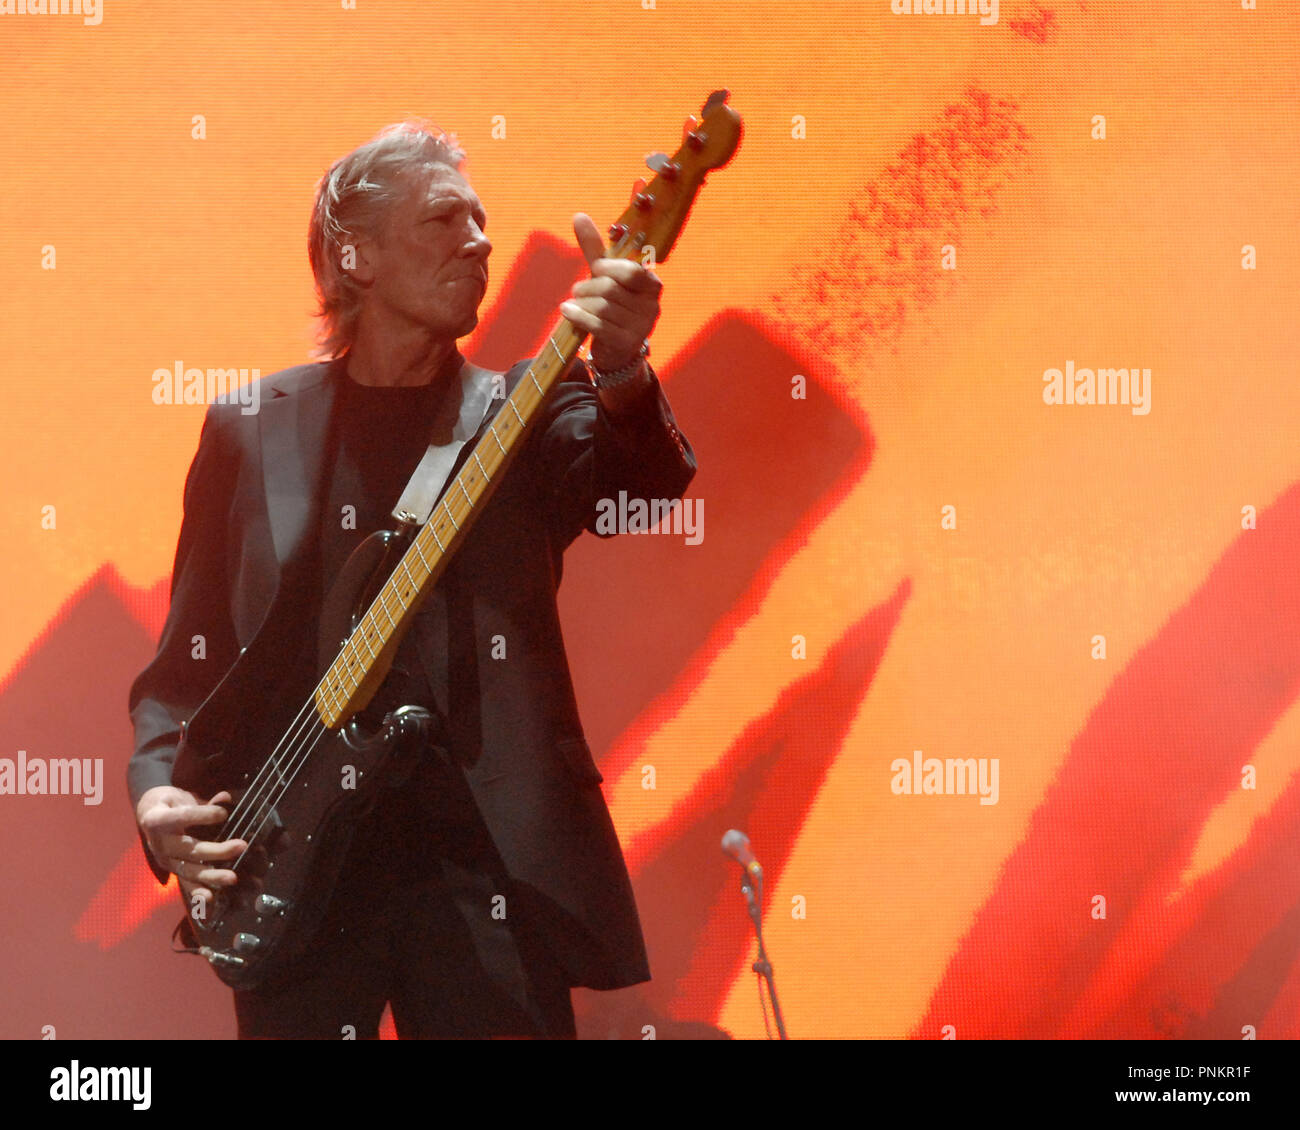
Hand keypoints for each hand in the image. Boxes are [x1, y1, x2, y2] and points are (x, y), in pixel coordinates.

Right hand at [136, 786, 245, 913]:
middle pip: (189, 849)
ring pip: (188, 869)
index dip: (202, 815)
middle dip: (216, 850)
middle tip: (241, 847)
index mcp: (157, 819)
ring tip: (232, 878)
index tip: (223, 814)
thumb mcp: (181, 797)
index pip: (181, 817)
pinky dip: (198, 891)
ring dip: (212, 875)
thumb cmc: (169, 803)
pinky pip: (185, 882)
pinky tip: (210, 898)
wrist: (147, 815)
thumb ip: (203, 801)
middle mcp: (159, 842)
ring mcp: (164, 859)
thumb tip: (226, 798)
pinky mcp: (171, 870)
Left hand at [559, 213, 660, 372]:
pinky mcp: (626, 343)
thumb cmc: (612, 306)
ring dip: (582, 303)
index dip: (608, 268)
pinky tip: (567, 311)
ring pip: (603, 308)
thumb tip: (578, 216)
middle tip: (577, 290)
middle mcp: (651, 306)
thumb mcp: (604, 276)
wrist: (617, 350)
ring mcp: (641, 327)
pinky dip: (578, 316)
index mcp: (651, 285)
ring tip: (573, 302)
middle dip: (588, 287)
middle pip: (611, 289)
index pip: (631, 271)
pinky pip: (598, 326)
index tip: (596, 269)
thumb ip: (595, 249)